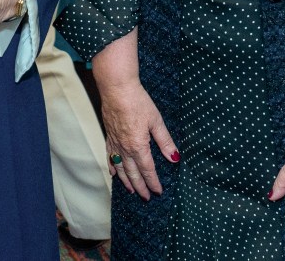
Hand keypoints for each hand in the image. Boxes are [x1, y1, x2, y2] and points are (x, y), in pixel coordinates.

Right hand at [99, 77, 178, 199]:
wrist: (116, 88)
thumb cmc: (137, 101)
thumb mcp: (156, 120)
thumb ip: (165, 141)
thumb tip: (174, 158)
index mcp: (138, 146)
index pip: (147, 170)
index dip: (153, 182)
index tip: (158, 192)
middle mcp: (125, 148)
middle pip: (133, 173)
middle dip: (140, 187)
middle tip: (146, 197)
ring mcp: (115, 142)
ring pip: (120, 167)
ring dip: (126, 181)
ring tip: (131, 190)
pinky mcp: (109, 134)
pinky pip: (109, 155)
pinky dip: (112, 166)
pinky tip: (114, 172)